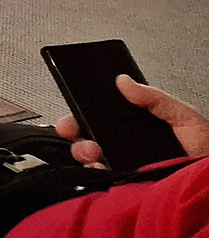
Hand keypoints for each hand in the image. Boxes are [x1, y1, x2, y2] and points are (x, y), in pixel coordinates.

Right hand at [53, 75, 208, 167]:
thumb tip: (125, 81)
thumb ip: (156, 98)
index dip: (84, 113)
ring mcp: (126, 170)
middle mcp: (128, 150)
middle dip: (76, 130)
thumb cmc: (207, 155)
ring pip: (91, 158)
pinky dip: (95, 173)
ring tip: (92, 149)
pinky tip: (100, 166)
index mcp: (139, 130)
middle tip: (75, 128)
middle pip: (90, 137)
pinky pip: (102, 180)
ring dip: (83, 150)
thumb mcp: (184, 117)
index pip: (104, 118)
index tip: (74, 109)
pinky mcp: (127, 188)